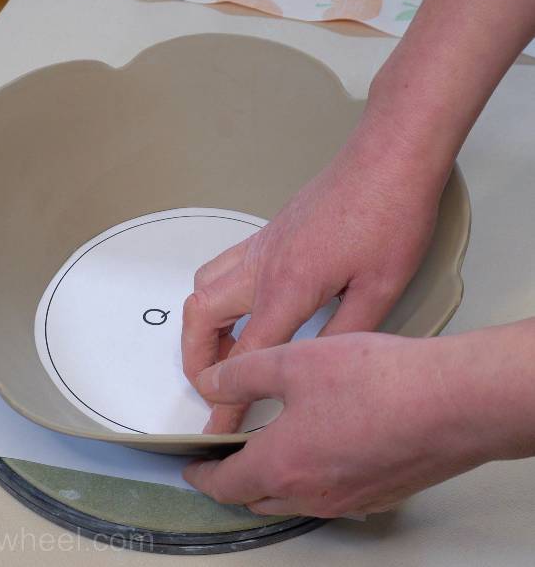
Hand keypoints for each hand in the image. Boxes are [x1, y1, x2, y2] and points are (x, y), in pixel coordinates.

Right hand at [181, 133, 448, 431]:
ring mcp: (261, 246)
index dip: (227, 399)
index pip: (245, 357)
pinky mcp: (267, 233)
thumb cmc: (390, 214)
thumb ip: (342, 335)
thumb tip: (313, 367)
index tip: (219, 427)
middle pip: (200, 318)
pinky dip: (217, 296)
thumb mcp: (380, 289)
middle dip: (195, 360)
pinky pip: (221, 267)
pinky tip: (243, 308)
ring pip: (202, 287)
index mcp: (289, 287)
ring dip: (200, 326)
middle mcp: (263, 266)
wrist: (388, 158)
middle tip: (209, 386)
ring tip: (221, 352)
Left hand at [183, 332, 490, 516]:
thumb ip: (243, 375)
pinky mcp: (378, 493)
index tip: (192, 467)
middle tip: (224, 460)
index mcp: (281, 465)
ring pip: (292, 500)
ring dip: (271, 481)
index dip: (202, 475)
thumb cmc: (376, 383)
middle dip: (234, 481)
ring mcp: (348, 499)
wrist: (452, 402)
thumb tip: (212, 384)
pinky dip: (308, 479)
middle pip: (256, 498)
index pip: (225, 483)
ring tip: (268, 451)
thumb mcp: (293, 362)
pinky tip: (320, 449)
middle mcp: (311, 493)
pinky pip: (328, 496)